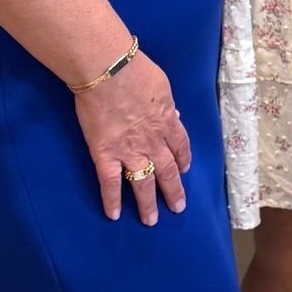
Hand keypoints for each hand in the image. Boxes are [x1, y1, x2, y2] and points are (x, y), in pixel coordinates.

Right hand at [72, 52, 191, 223]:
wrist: (109, 71)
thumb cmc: (135, 70)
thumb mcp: (162, 84)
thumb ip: (167, 103)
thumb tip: (172, 113)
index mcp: (167, 121)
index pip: (180, 145)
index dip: (183, 159)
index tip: (185, 169)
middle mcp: (153, 141)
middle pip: (167, 170)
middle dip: (173, 190)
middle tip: (178, 207)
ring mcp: (130, 151)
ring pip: (144, 183)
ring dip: (148, 203)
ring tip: (151, 221)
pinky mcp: (106, 154)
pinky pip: (110, 182)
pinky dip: (112, 200)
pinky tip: (113, 215)